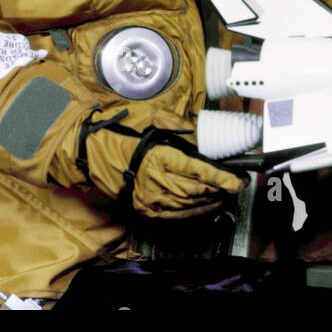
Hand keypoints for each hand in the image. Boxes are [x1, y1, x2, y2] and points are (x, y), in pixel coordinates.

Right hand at [57, 105, 243, 217]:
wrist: (94, 151)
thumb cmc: (124, 130)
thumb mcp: (155, 117)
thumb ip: (183, 127)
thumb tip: (204, 138)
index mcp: (159, 156)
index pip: (198, 170)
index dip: (221, 177)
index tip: (238, 180)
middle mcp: (154, 180)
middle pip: (196, 189)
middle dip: (220, 188)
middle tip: (237, 184)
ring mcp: (149, 197)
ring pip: (188, 203)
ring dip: (210, 200)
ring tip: (226, 193)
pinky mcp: (145, 207)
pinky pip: (175, 215)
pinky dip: (194, 212)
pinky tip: (206, 205)